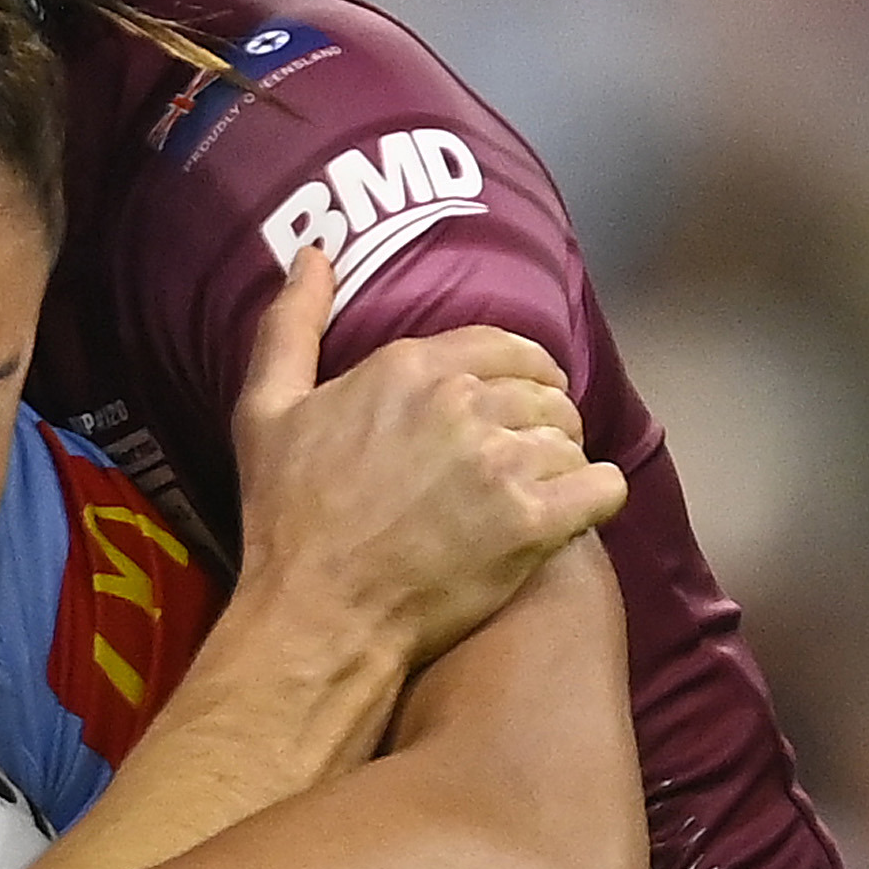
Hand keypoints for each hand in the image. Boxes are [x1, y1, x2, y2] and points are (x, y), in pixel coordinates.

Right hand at [232, 245, 627, 666]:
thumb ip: (291, 324)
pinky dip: (594, 498)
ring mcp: (501, 464)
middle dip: (540, 420)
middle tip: (517, 459)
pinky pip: (603, 487)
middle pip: (545, 390)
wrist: (316, 615)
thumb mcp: (266, 411)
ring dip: (561, 463)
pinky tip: (568, 513)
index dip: (517, 373)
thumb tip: (313, 253)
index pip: (504, 345)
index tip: (508, 404)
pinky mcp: (532, 523)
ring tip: (535, 491)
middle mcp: (461, 403)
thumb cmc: (286, 518)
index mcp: (409, 366)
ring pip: (573, 437)